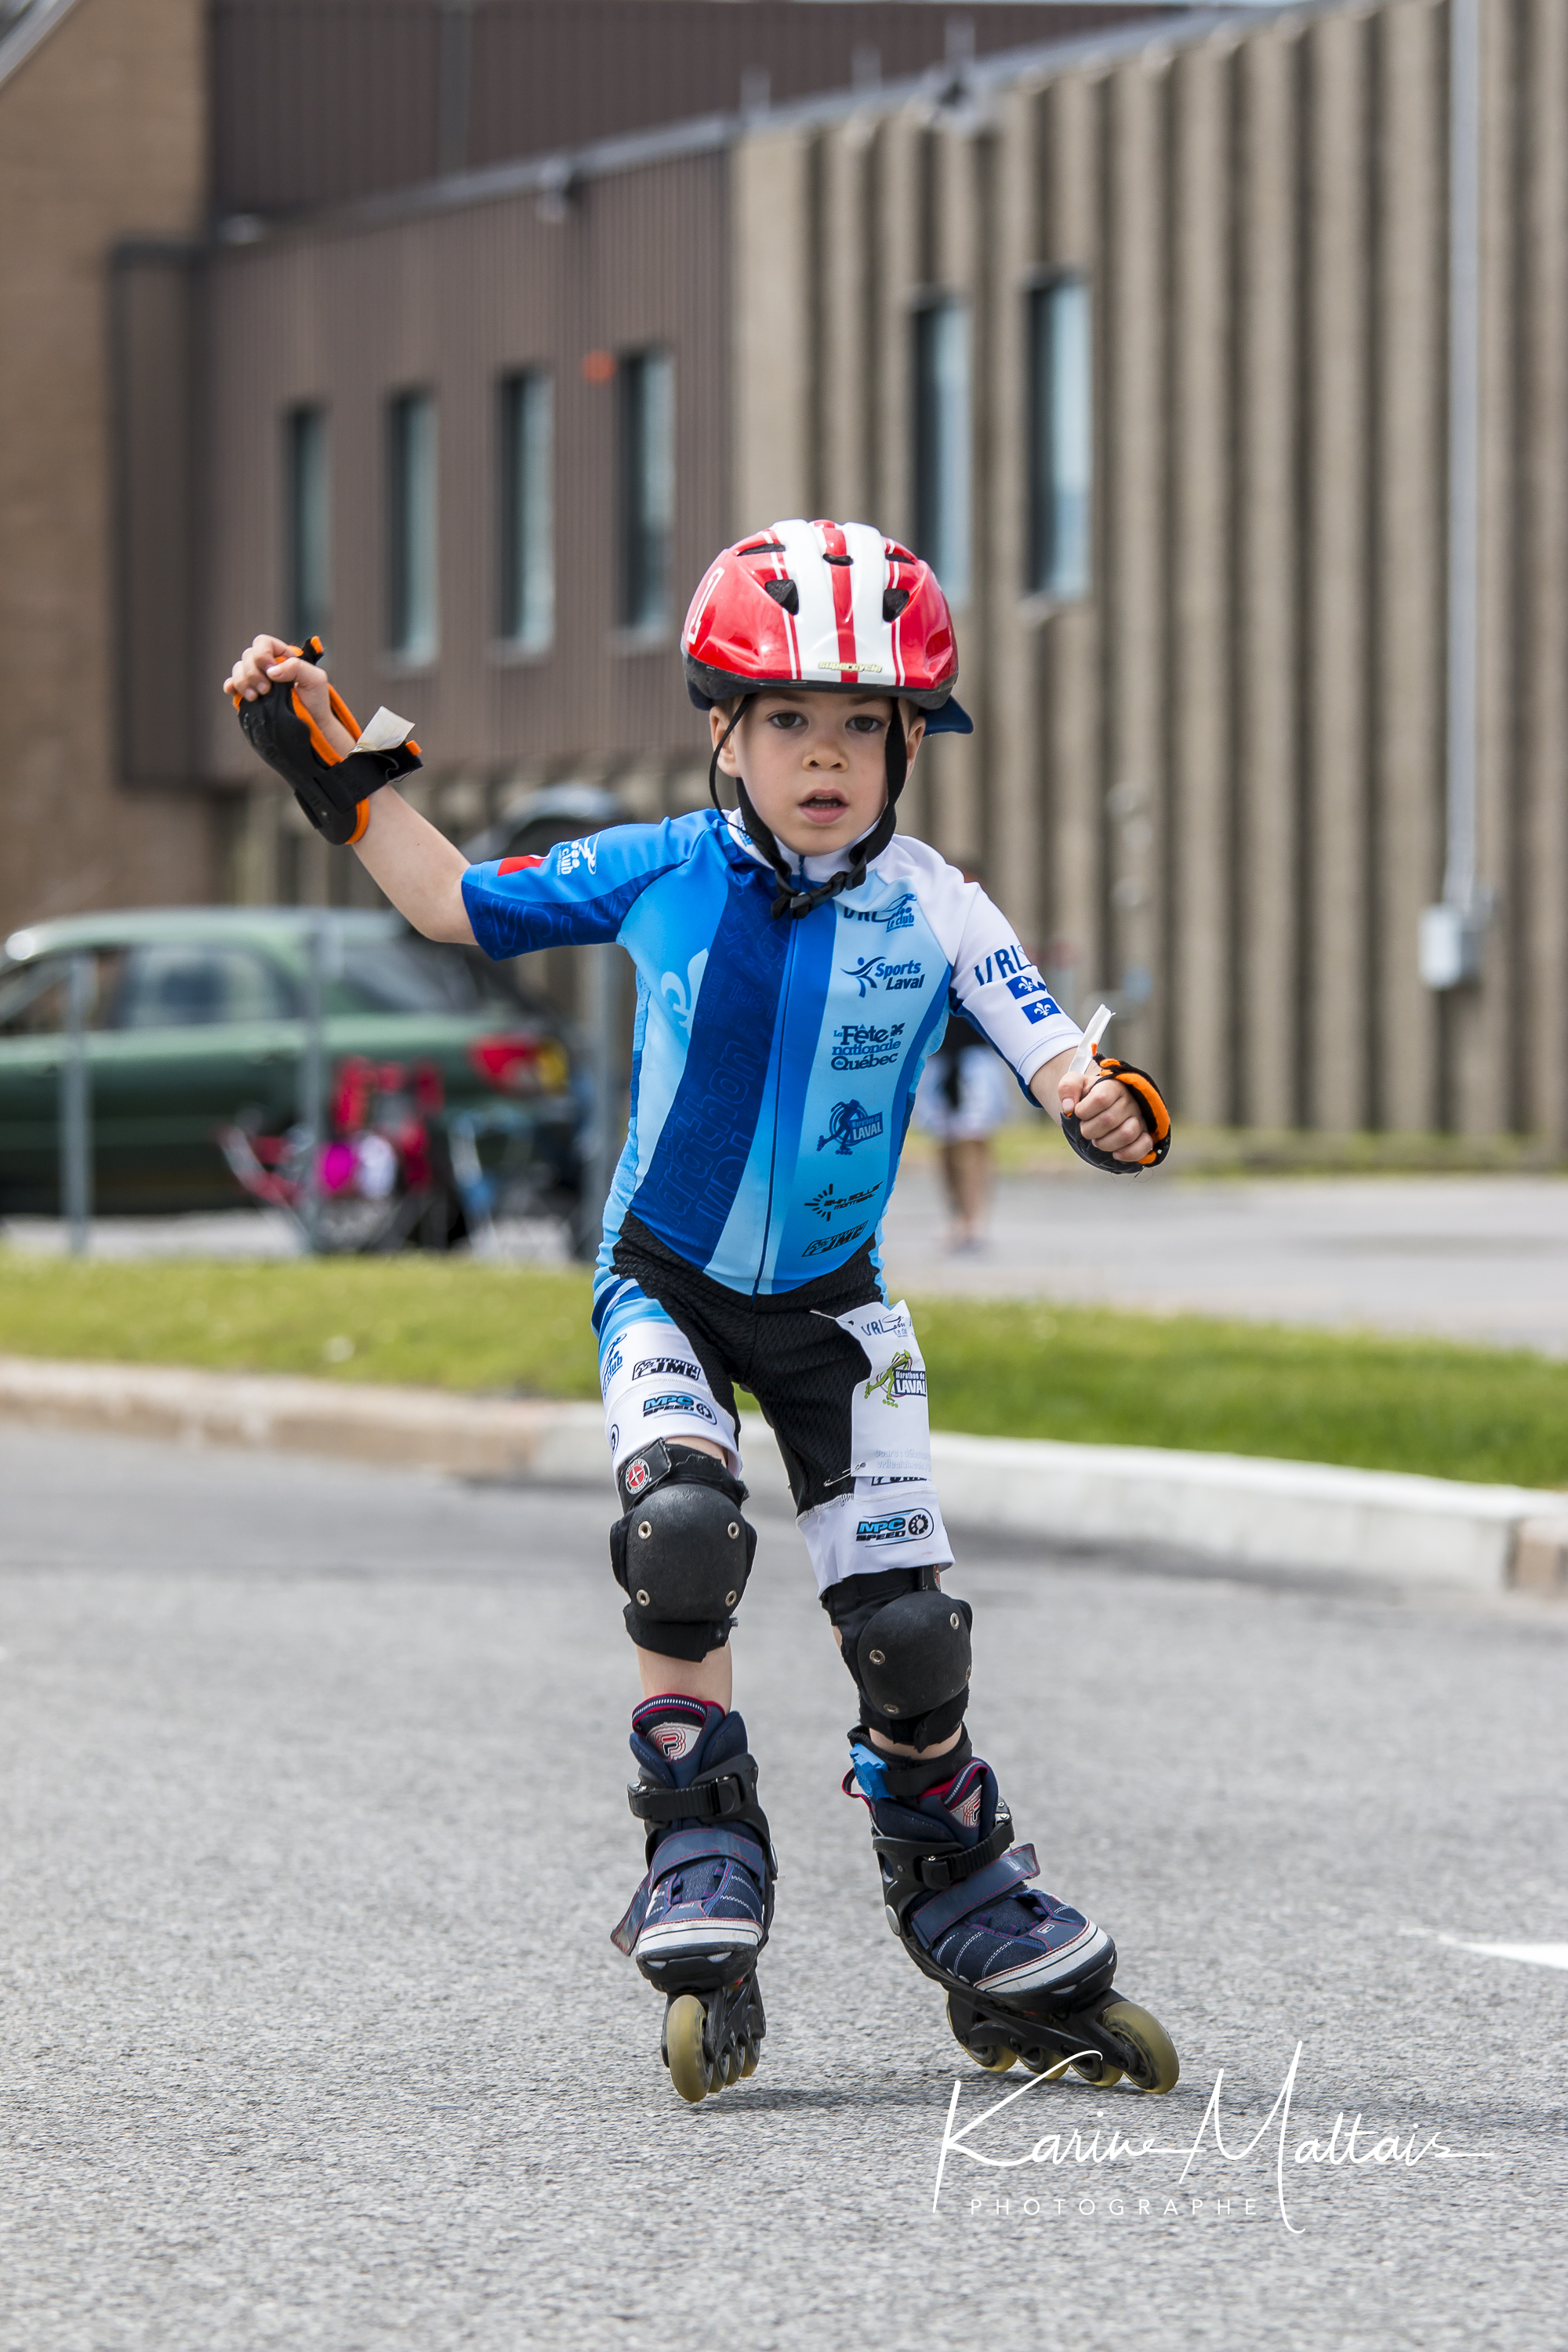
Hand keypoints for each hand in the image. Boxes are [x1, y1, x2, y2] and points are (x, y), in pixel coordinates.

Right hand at [222, 634, 353, 756]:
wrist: (312, 723)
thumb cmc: (316, 698)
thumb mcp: (315, 679)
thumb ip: (297, 668)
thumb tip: (271, 671)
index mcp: (281, 655)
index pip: (263, 643)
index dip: (262, 655)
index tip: (271, 673)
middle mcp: (266, 664)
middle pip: (247, 656)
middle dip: (253, 673)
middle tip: (266, 691)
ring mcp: (256, 678)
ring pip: (238, 669)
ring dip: (242, 682)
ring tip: (255, 697)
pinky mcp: (249, 693)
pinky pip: (232, 684)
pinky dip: (231, 687)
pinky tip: (234, 692)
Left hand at [1056, 1068, 1149, 1162]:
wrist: (1101, 1107)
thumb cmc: (1088, 1096)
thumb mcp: (1074, 1085)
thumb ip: (1067, 1088)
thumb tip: (1068, 1107)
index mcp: (1113, 1086)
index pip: (1100, 1099)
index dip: (1083, 1111)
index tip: (1078, 1113)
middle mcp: (1129, 1101)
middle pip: (1109, 1120)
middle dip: (1089, 1130)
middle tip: (1086, 1129)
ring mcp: (1139, 1119)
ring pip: (1126, 1134)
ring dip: (1105, 1143)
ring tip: (1097, 1140)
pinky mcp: (1144, 1135)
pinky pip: (1144, 1145)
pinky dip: (1128, 1153)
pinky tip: (1115, 1153)